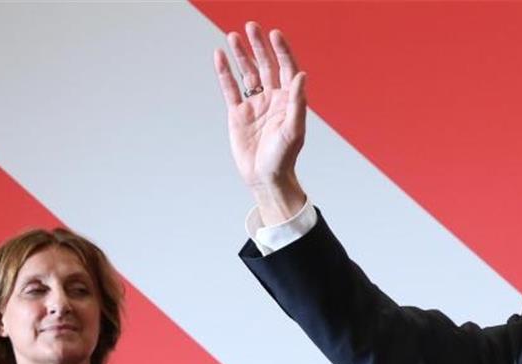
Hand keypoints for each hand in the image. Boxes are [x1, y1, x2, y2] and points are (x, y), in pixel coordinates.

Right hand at [214, 22, 307, 222]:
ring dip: (242, 55)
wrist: (265, 178)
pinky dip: (225, 72)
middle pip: (266, 65)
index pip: (286, 69)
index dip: (281, 51)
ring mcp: (255, 104)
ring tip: (233, 35)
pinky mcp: (238, 113)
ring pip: (247, 73)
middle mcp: (273, 99)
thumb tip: (301, 75)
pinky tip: (220, 56)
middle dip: (259, 46)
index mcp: (289, 101)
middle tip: (251, 27)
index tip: (274, 34)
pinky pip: (230, 88)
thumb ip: (297, 102)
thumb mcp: (293, 130)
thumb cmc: (283, 158)